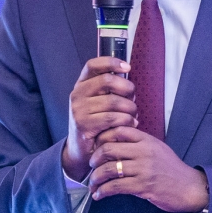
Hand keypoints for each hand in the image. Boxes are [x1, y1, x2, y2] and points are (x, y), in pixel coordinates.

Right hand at [62, 57, 137, 180]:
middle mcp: (77, 95)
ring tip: (134, 115)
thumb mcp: (99, 102)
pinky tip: (131, 124)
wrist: (80, 150)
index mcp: (81, 85)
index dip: (111, 62)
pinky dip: (126, 120)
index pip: (93, 65)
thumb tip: (128, 72)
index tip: (127, 67)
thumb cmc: (96, 123)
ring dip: (130, 108)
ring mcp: (79, 110)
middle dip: (127, 88)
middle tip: (133, 98)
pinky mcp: (84, 125)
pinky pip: (113, 117)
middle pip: (107, 80)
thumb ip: (109, 89)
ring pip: (113, 101)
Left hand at [87, 126, 208, 212]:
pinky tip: (99, 195)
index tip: (96, 147)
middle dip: (94, 159)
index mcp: (146, 140)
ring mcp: (143, 169)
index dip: (102, 137)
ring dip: (96, 178)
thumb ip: (139, 143)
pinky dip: (103, 191)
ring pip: (109, 169)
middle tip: (91, 166)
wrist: (189, 188)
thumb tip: (115, 142)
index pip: (118, 130)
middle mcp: (144, 152)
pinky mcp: (142, 186)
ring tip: (93, 184)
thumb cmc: (171, 169)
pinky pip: (115, 187)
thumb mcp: (157, 149)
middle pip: (109, 149)